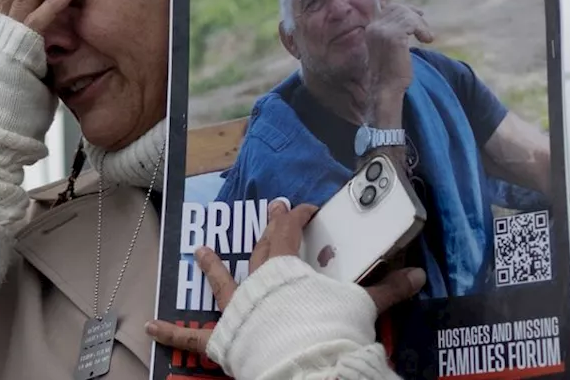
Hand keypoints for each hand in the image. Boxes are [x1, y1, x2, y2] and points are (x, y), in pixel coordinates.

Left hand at [145, 200, 425, 360]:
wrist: (302, 365)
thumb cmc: (327, 330)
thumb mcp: (360, 307)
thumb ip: (387, 291)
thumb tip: (420, 277)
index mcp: (287, 267)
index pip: (292, 231)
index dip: (298, 215)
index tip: (306, 206)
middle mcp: (259, 282)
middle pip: (261, 248)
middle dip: (267, 228)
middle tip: (268, 209)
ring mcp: (238, 310)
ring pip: (222, 283)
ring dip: (212, 267)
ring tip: (199, 251)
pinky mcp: (224, 340)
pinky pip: (193, 336)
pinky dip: (171, 331)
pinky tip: (149, 325)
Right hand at [364, 3, 433, 124]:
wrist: (386, 88)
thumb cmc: (391, 72)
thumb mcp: (389, 47)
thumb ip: (394, 32)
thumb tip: (411, 18)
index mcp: (371, 29)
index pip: (390, 8)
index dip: (407, 9)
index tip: (420, 15)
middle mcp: (374, 27)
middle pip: (399, 9)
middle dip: (415, 16)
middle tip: (425, 30)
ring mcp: (382, 31)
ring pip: (407, 15)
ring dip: (421, 25)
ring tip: (427, 38)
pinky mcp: (393, 37)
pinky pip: (412, 23)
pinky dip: (423, 30)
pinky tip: (427, 40)